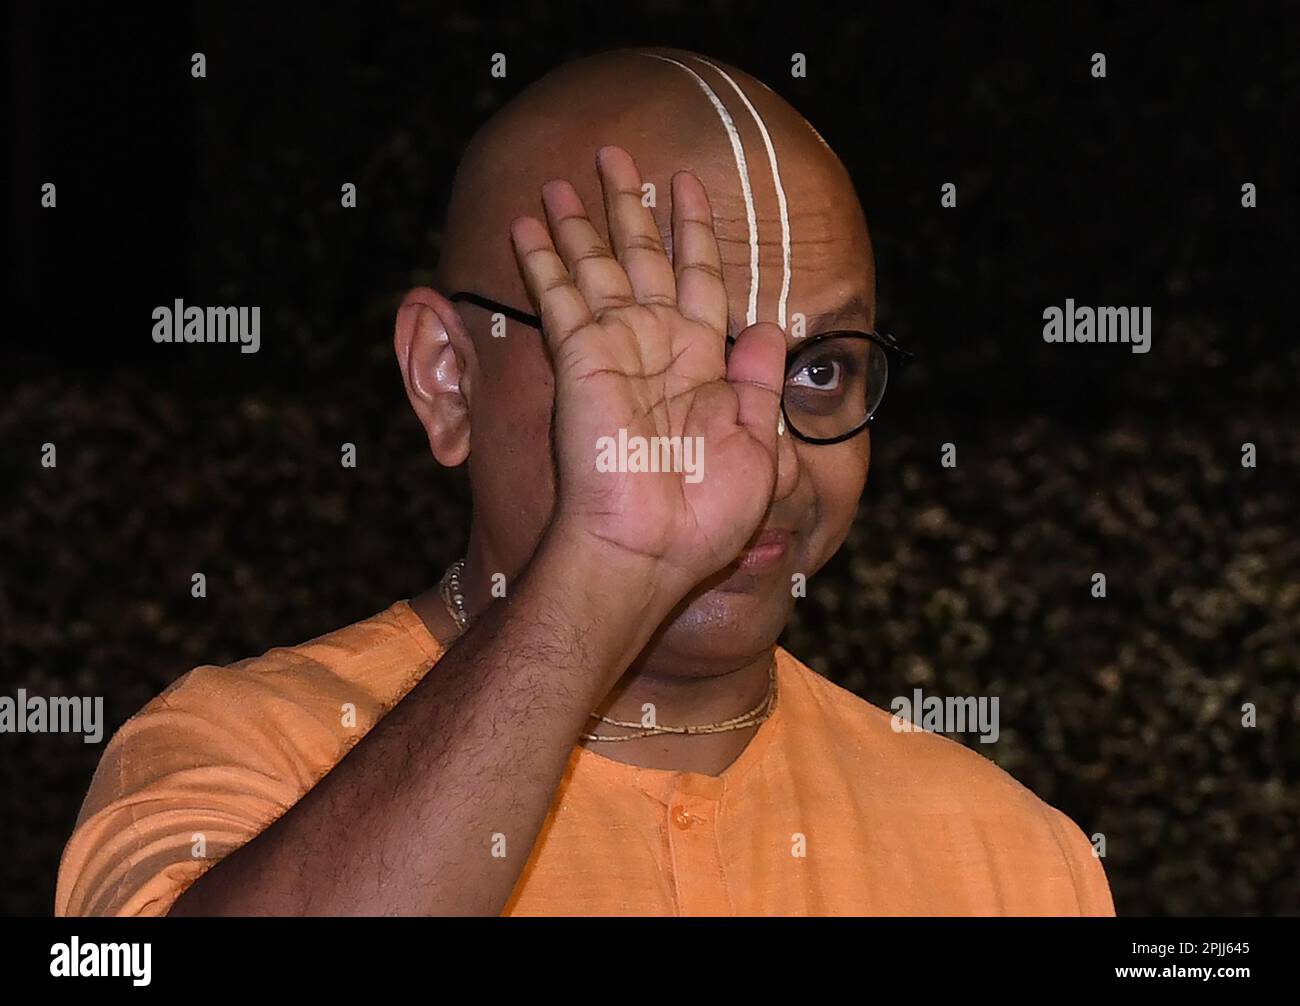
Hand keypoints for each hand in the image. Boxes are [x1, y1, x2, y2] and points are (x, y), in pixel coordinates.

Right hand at [510, 146, 786, 602]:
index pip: (700, 278)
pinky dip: (543, 258)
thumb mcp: (757, 443)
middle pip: (643, 257)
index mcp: (703, 365)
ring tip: (562, 179)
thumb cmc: (708, 513)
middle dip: (629, 204)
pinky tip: (527, 224)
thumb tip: (769, 328)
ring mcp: (615, 351)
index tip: (686, 184)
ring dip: (579, 220)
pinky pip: (559, 296)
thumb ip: (759, 382)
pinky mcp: (578, 360)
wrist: (652, 550)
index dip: (693, 230)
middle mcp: (657, 348)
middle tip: (615, 154)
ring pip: (595, 266)